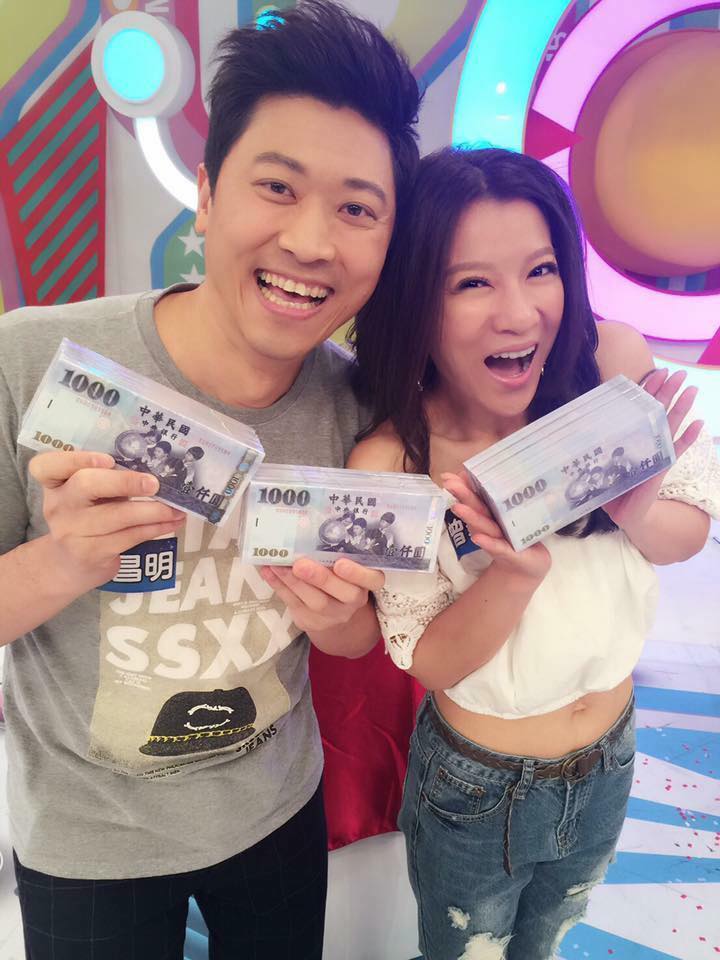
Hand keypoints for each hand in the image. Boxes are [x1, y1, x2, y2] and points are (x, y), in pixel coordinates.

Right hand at [30, 450, 185, 589]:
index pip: (47, 465)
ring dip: (153, 511)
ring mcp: (71, 531)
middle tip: (154, 484)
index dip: (76, 458)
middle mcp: (58, 505)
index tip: (108, 459)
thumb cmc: (86, 517)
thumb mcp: (87, 495)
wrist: (68, 564)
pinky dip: (155, 528)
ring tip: (177, 508)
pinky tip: (172, 523)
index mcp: (55, 483)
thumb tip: (156, 466)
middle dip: (124, 482)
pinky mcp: (90, 553)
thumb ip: (107, 478)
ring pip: (117, 516)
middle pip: (86, 485)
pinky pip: (129, 537)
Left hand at [260, 556, 383, 633]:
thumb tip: (309, 523)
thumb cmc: (339, 576)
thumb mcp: (347, 565)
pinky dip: (279, 586)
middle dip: (320, 578)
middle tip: (300, 565)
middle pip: (342, 593)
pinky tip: (267, 571)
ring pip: (315, 601)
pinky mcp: (310, 620)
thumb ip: (337, 551)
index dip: (357, 573)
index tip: (341, 563)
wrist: (332, 613)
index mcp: (366, 582)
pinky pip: (293, 603)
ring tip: (276, 564)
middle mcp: (353, 600)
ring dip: (293, 581)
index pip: (372, 579)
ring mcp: (332, 614)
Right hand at [442, 471, 551, 581]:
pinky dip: (488, 543)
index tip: (449, 476)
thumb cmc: (519, 537)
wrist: (527, 566)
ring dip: (470, 516)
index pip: (477, 497)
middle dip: (463, 496)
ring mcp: (497, 539)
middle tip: (448, 484)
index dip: (463, 486)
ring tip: (458, 507)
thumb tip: (504, 473)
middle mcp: (490, 525)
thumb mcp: (515, 516)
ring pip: (483, 525)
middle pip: (476, 508)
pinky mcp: (508, 554)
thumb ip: (508, 500)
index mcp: (492, 514)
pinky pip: (497, 547)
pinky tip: (477, 538)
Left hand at [603, 369, 702, 528]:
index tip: (655, 373)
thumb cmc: (610, 486)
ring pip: (671, 425)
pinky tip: (699, 424)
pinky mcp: (661, 468)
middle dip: (669, 391)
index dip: (648, 391)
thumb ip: (592, 448)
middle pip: (659, 411)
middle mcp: (646, 441)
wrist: (624, 513)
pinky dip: (688, 438)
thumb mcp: (598, 463)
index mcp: (631, 437)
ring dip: (682, 407)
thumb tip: (572, 429)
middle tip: (680, 373)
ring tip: (691, 390)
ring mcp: (656, 453)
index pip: (640, 409)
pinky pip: (677, 450)